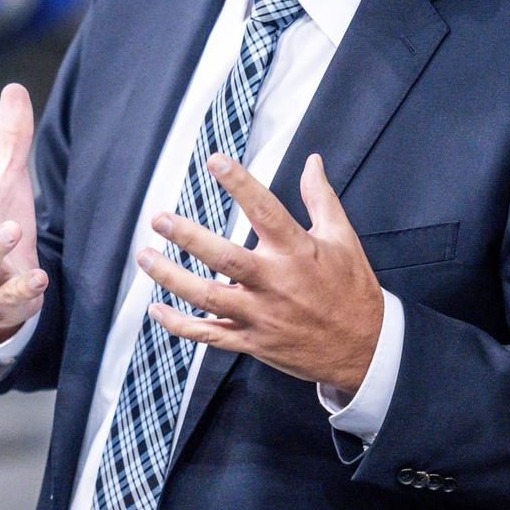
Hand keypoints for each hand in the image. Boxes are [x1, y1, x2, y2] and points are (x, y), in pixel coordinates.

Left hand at [140, 152, 383, 392]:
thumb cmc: (352, 288)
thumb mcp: (343, 239)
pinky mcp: (252, 341)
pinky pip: (209, 335)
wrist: (365, 349)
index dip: (240, 183)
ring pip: (207, 297)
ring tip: (144, 256)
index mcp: (298, 251)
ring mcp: (261, 315)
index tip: (214, 160)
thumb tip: (312, 161)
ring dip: (171, 278)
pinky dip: (179, 325)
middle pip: (225, 258)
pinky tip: (156, 309)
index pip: (265, 210)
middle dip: (188, 238)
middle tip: (159, 218)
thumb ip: (321, 198)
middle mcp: (276, 283)